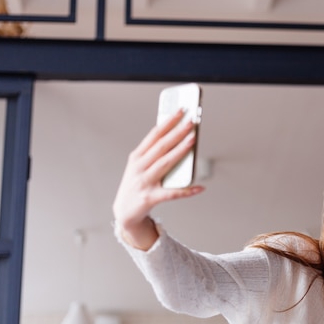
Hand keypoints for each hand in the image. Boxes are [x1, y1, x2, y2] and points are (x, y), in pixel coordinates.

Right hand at [112, 109, 204, 248]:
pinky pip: (171, 193)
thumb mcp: (141, 166)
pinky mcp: (150, 198)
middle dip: (177, 132)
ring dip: (179, 151)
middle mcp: (139, 167)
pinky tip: (199, 187)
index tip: (180, 111)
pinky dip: (186, 190)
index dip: (168, 122)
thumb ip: (156, 154)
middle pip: (161, 146)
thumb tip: (179, 139)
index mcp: (137, 157)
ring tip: (192, 141)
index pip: (154, 135)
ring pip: (164, 164)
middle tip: (191, 122)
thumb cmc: (137, 185)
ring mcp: (144, 182)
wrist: (124, 212)